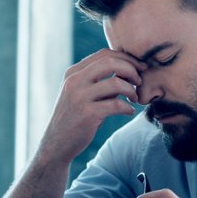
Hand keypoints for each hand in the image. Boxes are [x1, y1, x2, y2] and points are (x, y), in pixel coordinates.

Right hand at [40, 49, 146, 163]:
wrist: (57, 143)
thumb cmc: (76, 117)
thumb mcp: (82, 94)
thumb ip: (100, 82)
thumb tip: (128, 72)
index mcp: (74, 73)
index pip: (104, 54)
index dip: (126, 58)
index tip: (139, 67)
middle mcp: (75, 81)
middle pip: (110, 62)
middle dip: (131, 69)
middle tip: (139, 81)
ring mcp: (80, 97)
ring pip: (116, 83)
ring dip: (131, 90)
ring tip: (134, 98)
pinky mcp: (87, 114)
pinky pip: (116, 104)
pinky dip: (128, 107)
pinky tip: (129, 112)